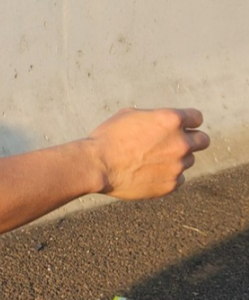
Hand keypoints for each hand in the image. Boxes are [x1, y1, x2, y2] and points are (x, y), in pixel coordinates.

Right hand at [86, 108, 208, 199]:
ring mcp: (177, 165)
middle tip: (176, 143)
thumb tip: (164, 123)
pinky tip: (149, 173)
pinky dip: (168, 175)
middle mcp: (180, 142)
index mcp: (171, 120)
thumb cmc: (109, 137)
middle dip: (192, 140)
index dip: (188, 121)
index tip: (180, 126)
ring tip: (151, 160)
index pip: (197, 117)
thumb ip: (155, 118)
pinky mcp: (171, 185)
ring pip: (189, 160)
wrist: (97, 165)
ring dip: (176, 159)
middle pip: (203, 140)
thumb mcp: (131, 115)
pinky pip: (178, 178)